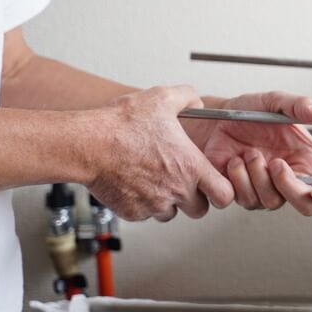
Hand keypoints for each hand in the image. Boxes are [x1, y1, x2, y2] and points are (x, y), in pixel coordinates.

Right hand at [85, 86, 234, 220]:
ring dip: (168, 202)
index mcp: (190, 167)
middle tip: (183, 183)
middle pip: (200, 210)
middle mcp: (176, 190)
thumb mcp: (161, 98)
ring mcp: (154, 204)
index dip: (222, 191)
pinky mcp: (133, 212)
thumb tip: (197, 102)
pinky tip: (135, 183)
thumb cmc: (122, 125)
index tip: (215, 185)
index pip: (225, 195)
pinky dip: (143, 204)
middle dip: (195, 199)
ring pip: (171, 213)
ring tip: (155, 180)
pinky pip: (145, 214)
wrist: (87, 144)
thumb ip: (187, 97)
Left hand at [182, 91, 311, 214]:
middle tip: (276, 164)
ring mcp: (269, 191)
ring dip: (260, 178)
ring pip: (273, 203)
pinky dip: (240, 179)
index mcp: (311, 160)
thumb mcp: (275, 102)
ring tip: (251, 153)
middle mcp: (294, 179)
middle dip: (291, 189)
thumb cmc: (249, 112)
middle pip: (307, 206)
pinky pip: (248, 200)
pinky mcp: (246, 195)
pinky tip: (235, 161)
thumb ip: (299, 105)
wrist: (216, 120)